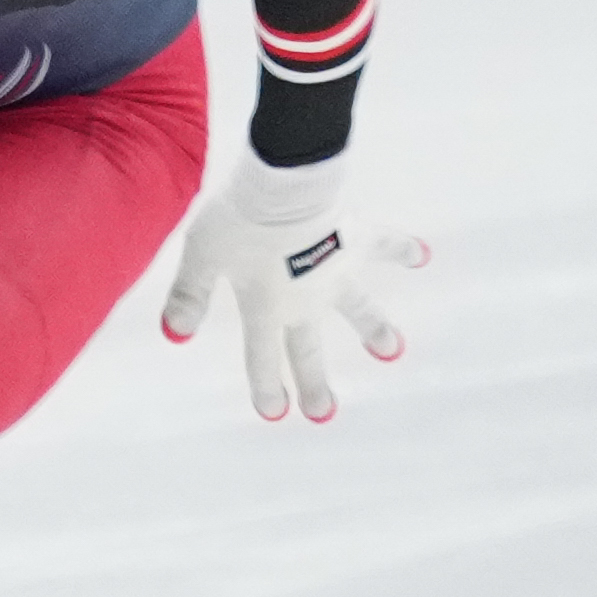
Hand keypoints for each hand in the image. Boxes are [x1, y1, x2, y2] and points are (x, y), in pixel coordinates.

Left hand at [161, 153, 423, 423]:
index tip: (276, 413)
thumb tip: (173, 336)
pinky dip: (402, 250)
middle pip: (308, 349)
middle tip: (325, 414)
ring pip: (358, 308)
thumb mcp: (202, 256)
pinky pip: (384, 245)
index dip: (266, 387)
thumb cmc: (237, 218)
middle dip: (315, 383)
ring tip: (392, 352)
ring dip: (375, 330)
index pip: (262, 357)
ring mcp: (336, 272)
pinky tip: (422, 256)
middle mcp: (305, 299)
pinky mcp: (357, 238)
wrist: (285, 182)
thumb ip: (189, 296)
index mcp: (265, 307)